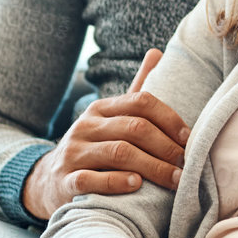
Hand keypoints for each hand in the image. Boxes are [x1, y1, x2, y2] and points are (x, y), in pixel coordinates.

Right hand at [22, 49, 189, 221]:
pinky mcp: (66, 181)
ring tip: (174, 180)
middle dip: (166, 147)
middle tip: (186, 165)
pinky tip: (136, 185)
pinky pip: (91, 179)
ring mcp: (74, 153)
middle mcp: (86, 126)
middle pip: (134, 128)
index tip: (189, 138)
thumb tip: (157, 52)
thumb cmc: (93, 147)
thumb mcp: (110, 117)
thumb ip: (135, 90)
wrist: (49, 179)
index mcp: (101, 109)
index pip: (141, 101)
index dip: (169, 118)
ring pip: (118, 153)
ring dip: (152, 167)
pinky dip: (116, 182)